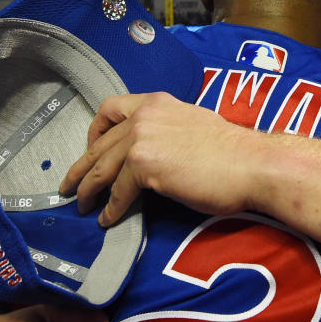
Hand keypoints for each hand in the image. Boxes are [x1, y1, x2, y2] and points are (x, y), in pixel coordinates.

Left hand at [60, 92, 262, 225]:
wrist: (252, 164)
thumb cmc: (232, 152)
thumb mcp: (192, 126)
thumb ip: (166, 132)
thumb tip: (154, 154)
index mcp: (157, 102)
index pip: (110, 107)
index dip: (94, 130)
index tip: (91, 147)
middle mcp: (145, 115)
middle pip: (100, 143)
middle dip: (81, 167)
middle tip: (69, 185)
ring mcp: (142, 139)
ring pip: (102, 168)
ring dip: (88, 190)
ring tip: (81, 206)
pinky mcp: (145, 166)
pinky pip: (118, 192)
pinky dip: (111, 208)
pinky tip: (108, 219)